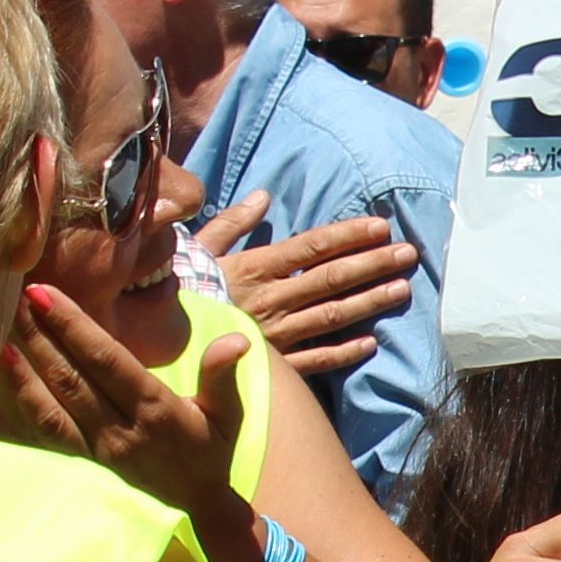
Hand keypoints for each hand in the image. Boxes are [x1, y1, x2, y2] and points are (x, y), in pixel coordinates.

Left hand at [0, 287, 243, 529]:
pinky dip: (4, 428)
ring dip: (20, 376)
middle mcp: (119, 435)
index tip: (44, 293)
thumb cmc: (210, 454)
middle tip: (11, 299)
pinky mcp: (78, 473)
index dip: (74, 328)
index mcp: (155, 413)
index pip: (107, 363)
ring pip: (48, 412)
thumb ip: (222, 376)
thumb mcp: (228, 416)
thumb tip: (234, 341)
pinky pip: (35, 447)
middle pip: (69, 381)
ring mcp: (94, 457)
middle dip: (39, 337)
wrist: (198, 513)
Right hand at [194, 203, 418, 380]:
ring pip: (331, 315)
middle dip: (373, 264)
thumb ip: (232, 224)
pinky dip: (343, 352)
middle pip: (331, 278)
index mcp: (255, 267)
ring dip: (369, 302)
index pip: (311, 247)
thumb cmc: (176, 290)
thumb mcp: (199, 250)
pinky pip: (313, 359)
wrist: (151, 343)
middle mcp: (270, 298)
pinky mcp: (273, 365)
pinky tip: (372, 343)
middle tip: (409, 253)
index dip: (349, 236)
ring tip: (403, 290)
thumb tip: (263, 197)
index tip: (381, 227)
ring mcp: (274, 333)